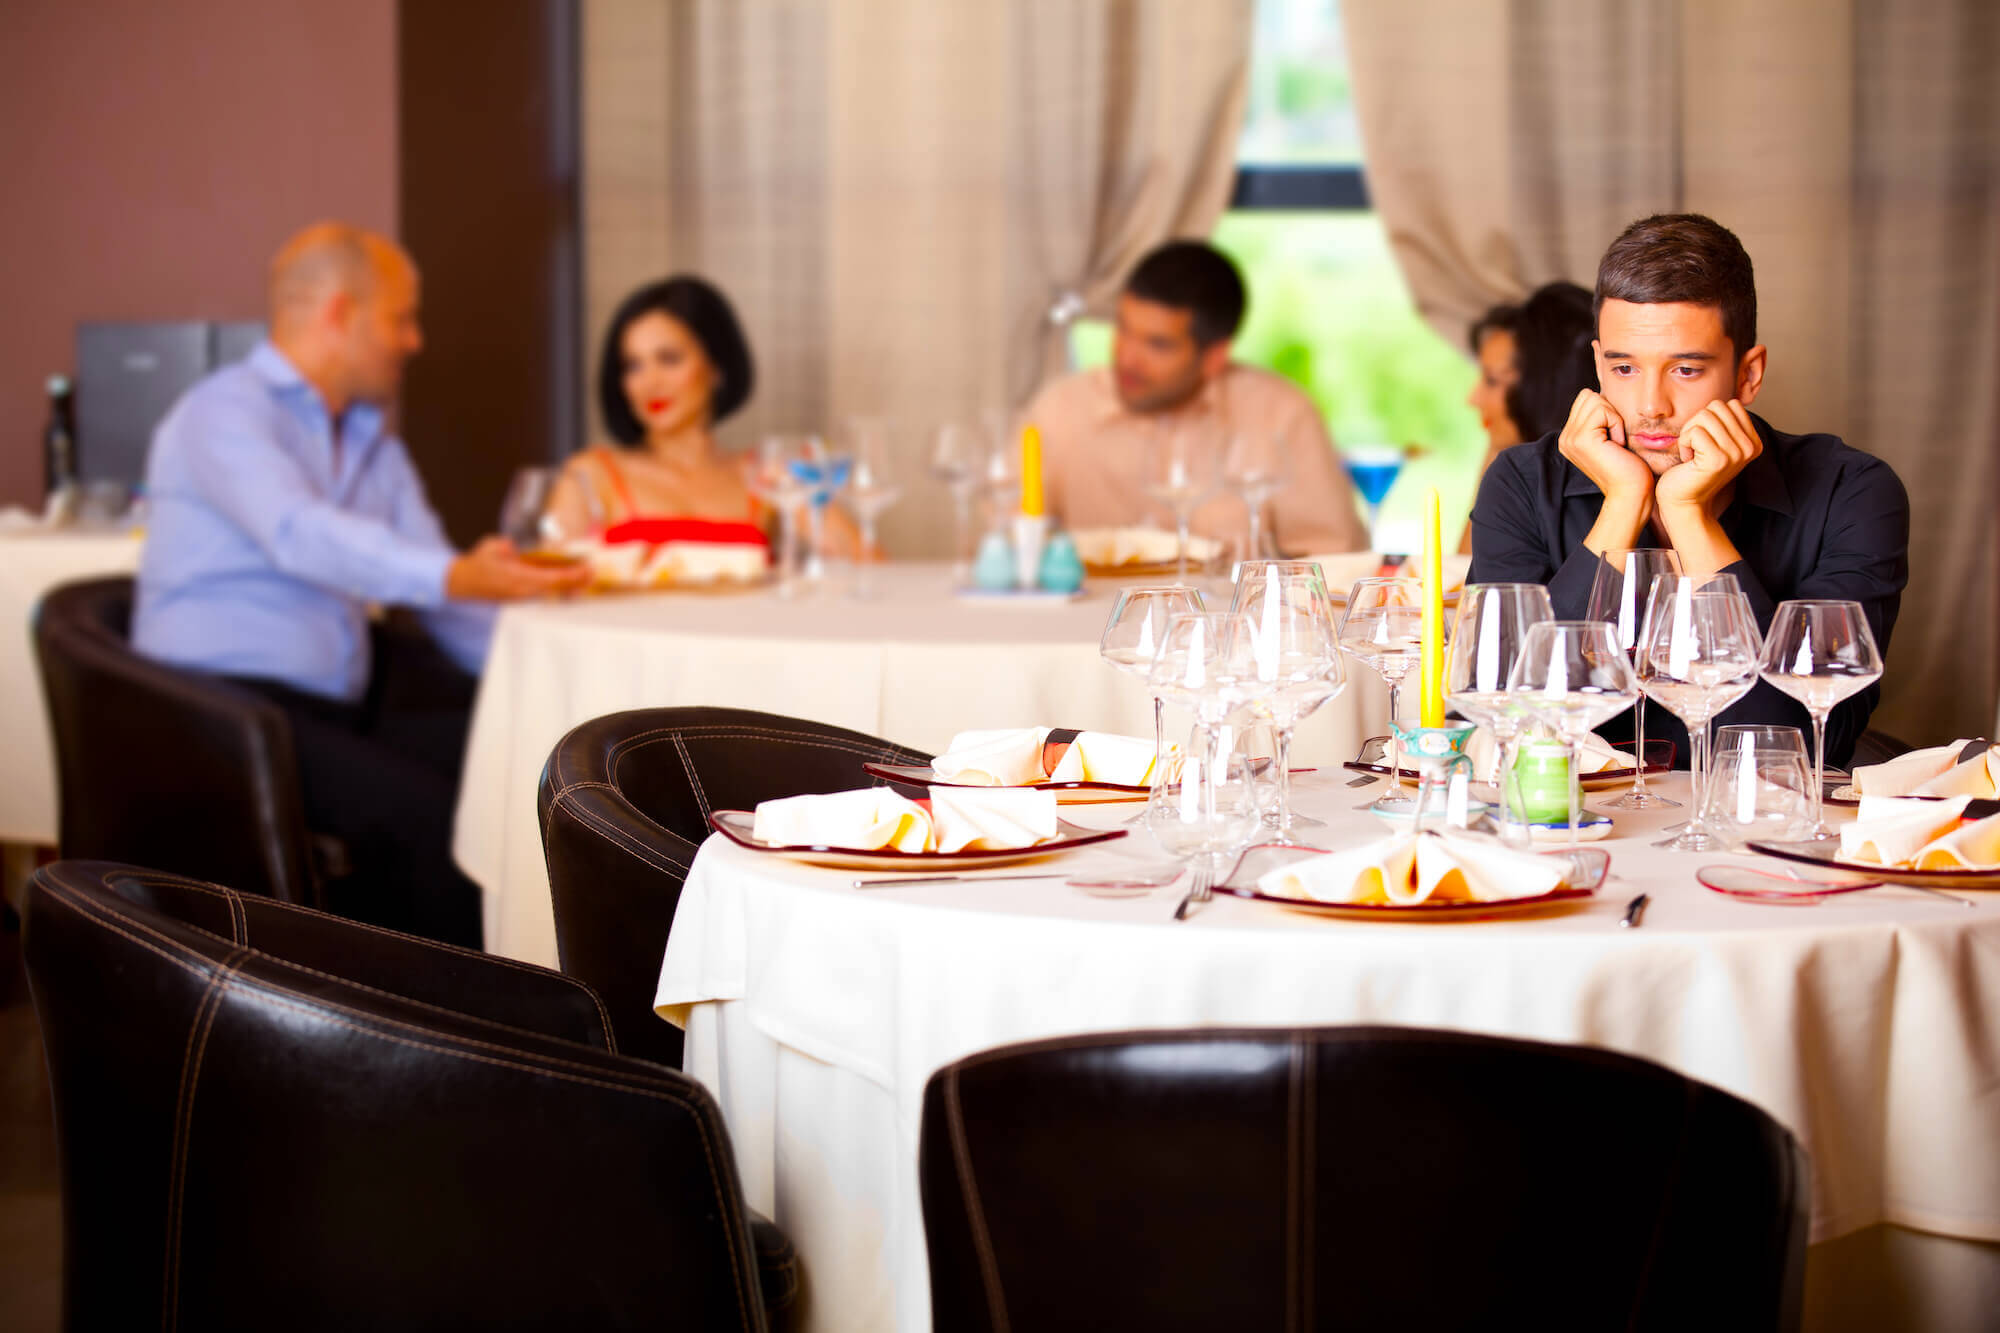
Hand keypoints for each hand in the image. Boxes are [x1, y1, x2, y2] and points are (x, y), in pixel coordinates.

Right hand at [445, 536, 591, 600]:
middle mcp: (522, 591)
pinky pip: (545, 593)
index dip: (570, 575)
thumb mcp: (491, 547)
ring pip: (552, 592)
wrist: (462, 583)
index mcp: (516, 578)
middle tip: (593, 572)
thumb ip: (506, 546)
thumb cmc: (477, 563)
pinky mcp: (521, 598)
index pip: (550, 578)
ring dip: (570, 585)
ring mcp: (522, 597)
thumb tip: (514, 547)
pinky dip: (559, 588)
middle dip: (576, 581)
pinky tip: (571, 584)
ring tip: (587, 577)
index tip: (585, 569)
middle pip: (556, 587)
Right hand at [1559, 389, 1654, 554]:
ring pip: (1594, 399)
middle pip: (1587, 395)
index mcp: (1570, 437)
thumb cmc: (1629, 467)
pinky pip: (1603, 410)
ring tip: (1616, 443)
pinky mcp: (1581, 439)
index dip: (1607, 410)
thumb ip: (1600, 419)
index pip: (1585, 399)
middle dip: (1609, 411)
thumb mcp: (1610, 437)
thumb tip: (1602, 392)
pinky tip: (1618, 445)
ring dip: (1613, 417)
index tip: (1614, 437)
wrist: (1631, 492)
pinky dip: (1617, 423)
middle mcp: (1565, 438)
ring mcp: (1570, 439)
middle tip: (1615, 439)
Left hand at [1655, 399, 1759, 516]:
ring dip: (1689, 433)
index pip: (1730, 404)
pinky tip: (1688, 461)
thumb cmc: (1693, 469)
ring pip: (1704, 416)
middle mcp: (1750, 447)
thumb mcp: (1716, 441)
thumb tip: (1729, 398)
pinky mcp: (1718, 459)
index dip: (1709, 419)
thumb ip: (1725, 421)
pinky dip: (1684, 443)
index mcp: (1754, 441)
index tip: (1706, 443)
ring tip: (1693, 454)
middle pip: (1716, 407)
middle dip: (1697, 424)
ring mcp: (1736, 453)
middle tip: (1696, 448)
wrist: (1683, 501)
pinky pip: (1694, 431)